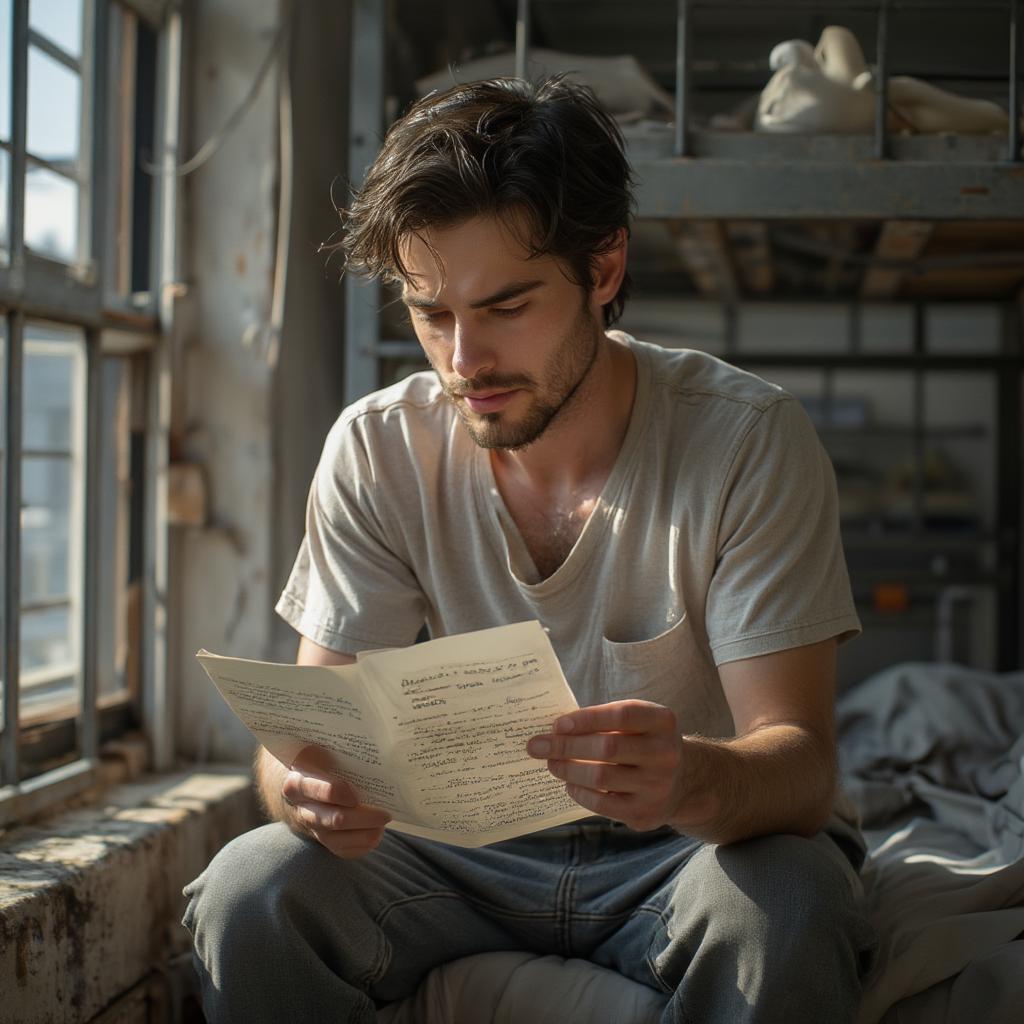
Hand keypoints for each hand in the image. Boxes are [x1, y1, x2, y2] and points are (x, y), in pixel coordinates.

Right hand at [281, 748, 391, 858]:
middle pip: (335, 820)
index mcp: (299, 782)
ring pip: (339, 840)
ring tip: (383, 824)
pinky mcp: (321, 840)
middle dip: (364, 818)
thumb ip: (334, 748)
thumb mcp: (316, 749)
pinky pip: (341, 850)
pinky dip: (361, 846)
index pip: (323, 791)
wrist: (294, 783)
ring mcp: (311, 828)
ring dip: (365, 834)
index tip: (360, 794)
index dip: (342, 793)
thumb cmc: (313, 760)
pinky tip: (375, 834)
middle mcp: (303, 809)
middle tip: (386, 813)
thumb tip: (369, 740)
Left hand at [526, 700, 683, 831]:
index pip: (622, 716)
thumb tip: (555, 731)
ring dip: (568, 769)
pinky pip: (603, 804)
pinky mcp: (646, 813)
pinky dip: (580, 792)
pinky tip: (569, 783)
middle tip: (537, 746)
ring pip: (601, 777)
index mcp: (663, 722)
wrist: (682, 781)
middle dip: (566, 746)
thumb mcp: (637, 722)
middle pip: (608, 748)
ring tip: (551, 763)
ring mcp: (657, 786)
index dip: (587, 719)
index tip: (558, 724)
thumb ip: (604, 721)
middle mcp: (665, 754)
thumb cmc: (644, 742)